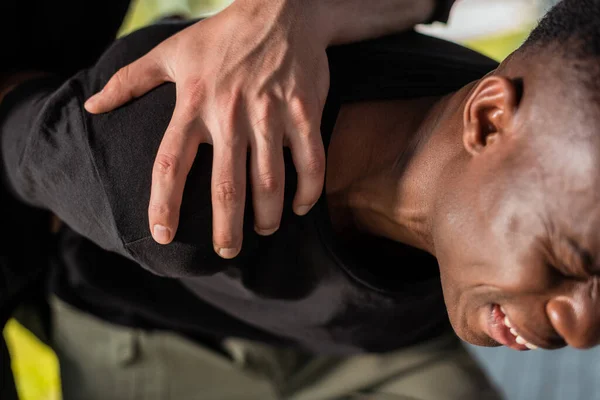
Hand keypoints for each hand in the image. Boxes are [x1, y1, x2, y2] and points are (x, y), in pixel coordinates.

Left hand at [84, 0, 330, 258]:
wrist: (281, 10)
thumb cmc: (222, 36)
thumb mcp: (171, 52)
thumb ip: (130, 81)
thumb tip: (91, 107)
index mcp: (193, 104)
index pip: (170, 164)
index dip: (164, 204)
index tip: (163, 236)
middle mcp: (230, 113)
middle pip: (225, 188)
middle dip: (226, 230)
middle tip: (226, 252)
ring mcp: (270, 113)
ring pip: (270, 182)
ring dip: (267, 217)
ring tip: (263, 231)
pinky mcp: (305, 111)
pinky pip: (311, 162)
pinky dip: (308, 192)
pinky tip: (300, 208)